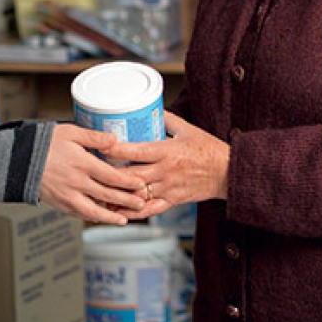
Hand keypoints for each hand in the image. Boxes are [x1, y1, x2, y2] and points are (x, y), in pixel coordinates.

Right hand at [39, 124, 146, 224]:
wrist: (20, 159)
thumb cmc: (45, 143)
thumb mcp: (70, 132)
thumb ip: (94, 137)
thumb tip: (115, 140)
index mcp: (82, 164)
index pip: (111, 176)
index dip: (128, 182)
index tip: (140, 184)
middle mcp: (77, 182)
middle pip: (107, 195)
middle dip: (126, 201)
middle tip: (141, 203)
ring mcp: (67, 196)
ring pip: (93, 211)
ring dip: (110, 217)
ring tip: (123, 220)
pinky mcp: (59, 203)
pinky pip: (78, 214)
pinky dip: (91, 218)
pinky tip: (99, 218)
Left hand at [104, 112, 229, 214]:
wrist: (229, 173)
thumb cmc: (210, 150)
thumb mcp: (188, 129)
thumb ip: (167, 119)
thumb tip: (150, 109)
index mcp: (168, 151)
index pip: (136, 150)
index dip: (115, 149)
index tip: (99, 145)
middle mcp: (166, 171)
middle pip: (131, 175)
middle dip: (110, 174)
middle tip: (91, 171)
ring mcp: (168, 188)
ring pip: (137, 194)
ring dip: (117, 195)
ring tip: (97, 193)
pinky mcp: (172, 201)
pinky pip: (149, 210)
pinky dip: (132, 212)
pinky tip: (118, 211)